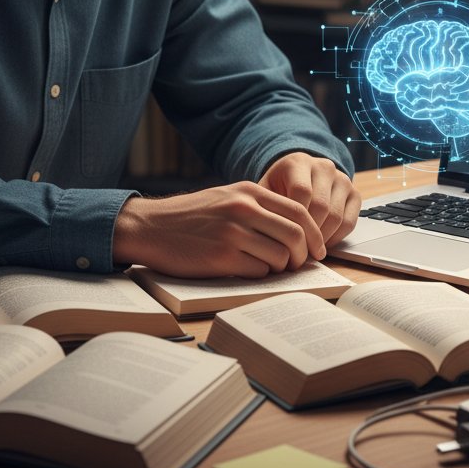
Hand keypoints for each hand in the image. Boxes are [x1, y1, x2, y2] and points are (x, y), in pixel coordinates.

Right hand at [112, 182, 324, 277]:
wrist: (151, 226)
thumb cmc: (192, 216)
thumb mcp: (227, 197)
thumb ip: (258, 207)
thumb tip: (296, 230)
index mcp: (249, 192)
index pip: (298, 211)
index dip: (314, 233)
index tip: (317, 249)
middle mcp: (244, 209)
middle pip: (295, 235)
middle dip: (303, 255)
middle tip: (299, 265)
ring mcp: (233, 233)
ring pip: (279, 256)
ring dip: (281, 268)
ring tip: (271, 269)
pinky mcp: (221, 258)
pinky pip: (258, 271)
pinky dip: (260, 275)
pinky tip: (249, 271)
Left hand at [258, 153, 360, 248]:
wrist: (298, 176)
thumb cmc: (278, 188)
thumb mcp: (265, 191)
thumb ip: (264, 207)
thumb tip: (264, 234)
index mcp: (298, 162)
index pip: (302, 192)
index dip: (295, 220)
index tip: (285, 239)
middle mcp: (324, 167)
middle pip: (321, 206)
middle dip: (308, 234)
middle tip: (296, 252)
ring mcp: (342, 179)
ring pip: (336, 217)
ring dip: (321, 239)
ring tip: (306, 250)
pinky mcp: (354, 193)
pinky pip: (349, 222)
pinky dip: (335, 239)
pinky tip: (321, 244)